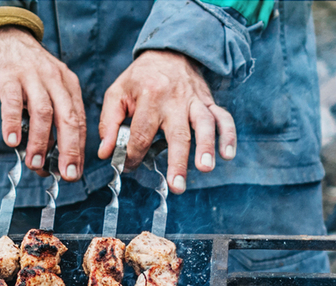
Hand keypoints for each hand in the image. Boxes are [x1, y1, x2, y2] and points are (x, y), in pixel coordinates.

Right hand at [0, 27, 85, 179]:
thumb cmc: (25, 71)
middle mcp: (54, 81)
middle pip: (67, 118)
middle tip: (65, 173)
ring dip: (40, 141)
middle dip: (69, 149)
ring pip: (42, 112)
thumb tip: (51, 156)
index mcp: (68, 86)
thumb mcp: (48, 87)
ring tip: (34, 164)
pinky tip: (11, 141)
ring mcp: (32, 77)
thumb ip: (51, 118)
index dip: (79, 149)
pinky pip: (12, 102)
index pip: (79, 121)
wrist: (3, 35)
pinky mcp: (9, 76)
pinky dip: (13, 123)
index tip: (75, 172)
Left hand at [98, 50, 236, 193]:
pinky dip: (229, 135)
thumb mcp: (117, 93)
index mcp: (149, 97)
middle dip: (177, 161)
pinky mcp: (209, 101)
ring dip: (206, 148)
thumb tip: (106, 153)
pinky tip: (228, 154)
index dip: (134, 156)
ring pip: (204, 125)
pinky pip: (224, 118)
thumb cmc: (141, 77)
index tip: (128, 167)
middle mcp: (174, 100)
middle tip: (176, 185)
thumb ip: (109, 124)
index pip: (141, 134)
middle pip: (177, 134)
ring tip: (205, 168)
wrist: (169, 51)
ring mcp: (195, 101)